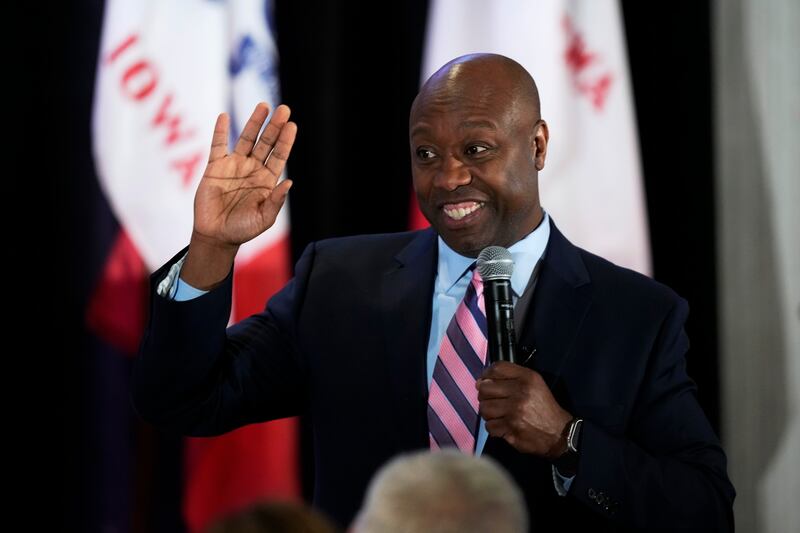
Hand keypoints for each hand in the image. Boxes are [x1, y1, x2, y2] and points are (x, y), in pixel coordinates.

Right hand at [193, 102, 296, 248]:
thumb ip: (276, 201)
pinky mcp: (215, 167)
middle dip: (274, 126)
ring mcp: (234, 166)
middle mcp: (252, 169)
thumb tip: (289, 182)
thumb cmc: (242, 229)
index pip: (279, 155)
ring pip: (246, 140)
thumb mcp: (264, 218)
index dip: (285, 141)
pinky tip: (224, 117)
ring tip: (263, 106)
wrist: (216, 235)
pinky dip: (220, 131)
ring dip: (254, 123)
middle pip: (265, 143)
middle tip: (283, 109)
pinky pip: (218, 145)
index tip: (292, 125)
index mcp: (267, 180)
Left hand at [476, 361, 572, 457]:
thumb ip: (511, 377)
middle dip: (485, 396)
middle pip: (485, 388)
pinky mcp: (511, 428)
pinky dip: (494, 427)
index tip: (485, 381)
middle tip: (492, 401)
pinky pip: (489, 426)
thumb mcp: (535, 384)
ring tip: (498, 414)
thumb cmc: (544, 408)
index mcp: (527, 378)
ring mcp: (514, 411)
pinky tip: (503, 426)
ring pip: (484, 408)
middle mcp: (520, 392)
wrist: (559, 433)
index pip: (497, 368)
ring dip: (488, 413)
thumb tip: (481, 381)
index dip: (486, 374)